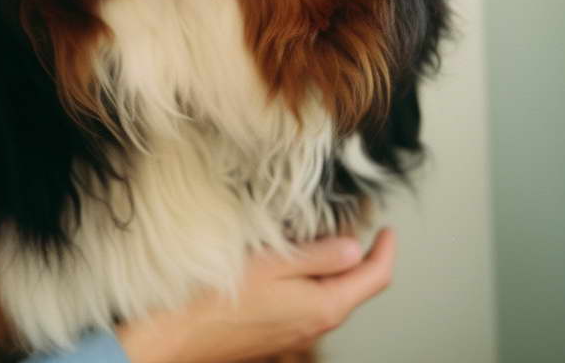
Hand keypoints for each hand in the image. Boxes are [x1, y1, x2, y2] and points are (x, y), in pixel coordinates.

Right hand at [115, 228, 395, 362]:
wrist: (177, 336)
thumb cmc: (218, 299)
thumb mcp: (274, 262)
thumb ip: (319, 255)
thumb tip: (354, 248)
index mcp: (324, 306)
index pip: (374, 279)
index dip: (385, 251)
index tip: (387, 230)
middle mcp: (315, 325)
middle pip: (353, 290)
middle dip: (359, 259)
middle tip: (357, 228)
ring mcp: (294, 334)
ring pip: (328, 298)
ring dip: (331, 271)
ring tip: (320, 240)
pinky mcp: (274, 335)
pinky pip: (304, 306)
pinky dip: (309, 283)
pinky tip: (289, 266)